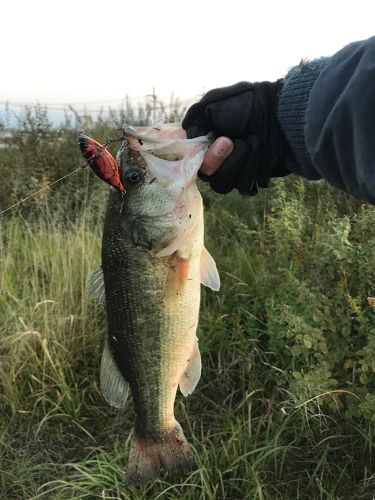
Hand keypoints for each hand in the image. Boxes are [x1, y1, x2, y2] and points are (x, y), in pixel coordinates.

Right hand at [182, 81, 288, 195]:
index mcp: (207, 139)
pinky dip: (251, 170)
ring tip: (253, 142)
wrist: (286, 115)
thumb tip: (186, 135)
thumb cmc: (252, 104)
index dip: (201, 156)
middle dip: (218, 160)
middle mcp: (219, 157)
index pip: (193, 159)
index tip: (217, 139)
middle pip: (206, 175)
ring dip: (237, 163)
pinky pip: (242, 187)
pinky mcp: (252, 179)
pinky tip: (261, 153)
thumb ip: (195, 118)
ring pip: (222, 185)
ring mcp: (235, 170)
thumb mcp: (215, 102)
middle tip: (233, 141)